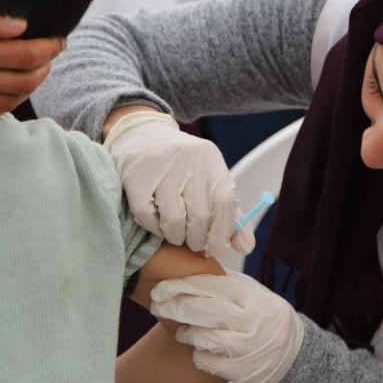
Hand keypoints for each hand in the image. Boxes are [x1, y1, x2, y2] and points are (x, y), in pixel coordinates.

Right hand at [0, 0, 63, 123]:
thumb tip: (21, 28)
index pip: (27, 55)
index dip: (49, 49)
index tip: (59, 41)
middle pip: (24, 81)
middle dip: (44, 68)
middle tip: (49, 56)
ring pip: (9, 101)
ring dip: (29, 88)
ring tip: (35, 74)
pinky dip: (3, 108)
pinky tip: (9, 96)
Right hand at [103, 109, 254, 257]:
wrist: (142, 135)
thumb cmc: (184, 168)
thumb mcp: (211, 181)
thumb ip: (230, 214)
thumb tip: (246, 247)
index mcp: (211, 161)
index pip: (225, 202)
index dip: (223, 232)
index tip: (217, 246)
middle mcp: (188, 162)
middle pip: (200, 217)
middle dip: (198, 240)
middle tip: (194, 242)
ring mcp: (161, 169)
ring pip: (174, 222)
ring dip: (176, 237)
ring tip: (177, 233)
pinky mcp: (136, 178)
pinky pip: (148, 218)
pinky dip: (155, 228)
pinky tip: (158, 220)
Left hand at [150, 269, 304, 382]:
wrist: (291, 351)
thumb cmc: (262, 314)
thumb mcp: (251, 292)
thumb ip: (225, 282)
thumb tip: (191, 264)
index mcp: (248, 295)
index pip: (207, 285)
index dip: (179, 286)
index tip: (160, 288)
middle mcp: (248, 319)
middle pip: (199, 310)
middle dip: (173, 307)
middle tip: (158, 306)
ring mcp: (244, 345)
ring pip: (200, 336)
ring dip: (186, 333)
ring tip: (183, 331)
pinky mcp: (240, 369)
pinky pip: (206, 360)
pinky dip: (198, 354)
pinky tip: (200, 349)